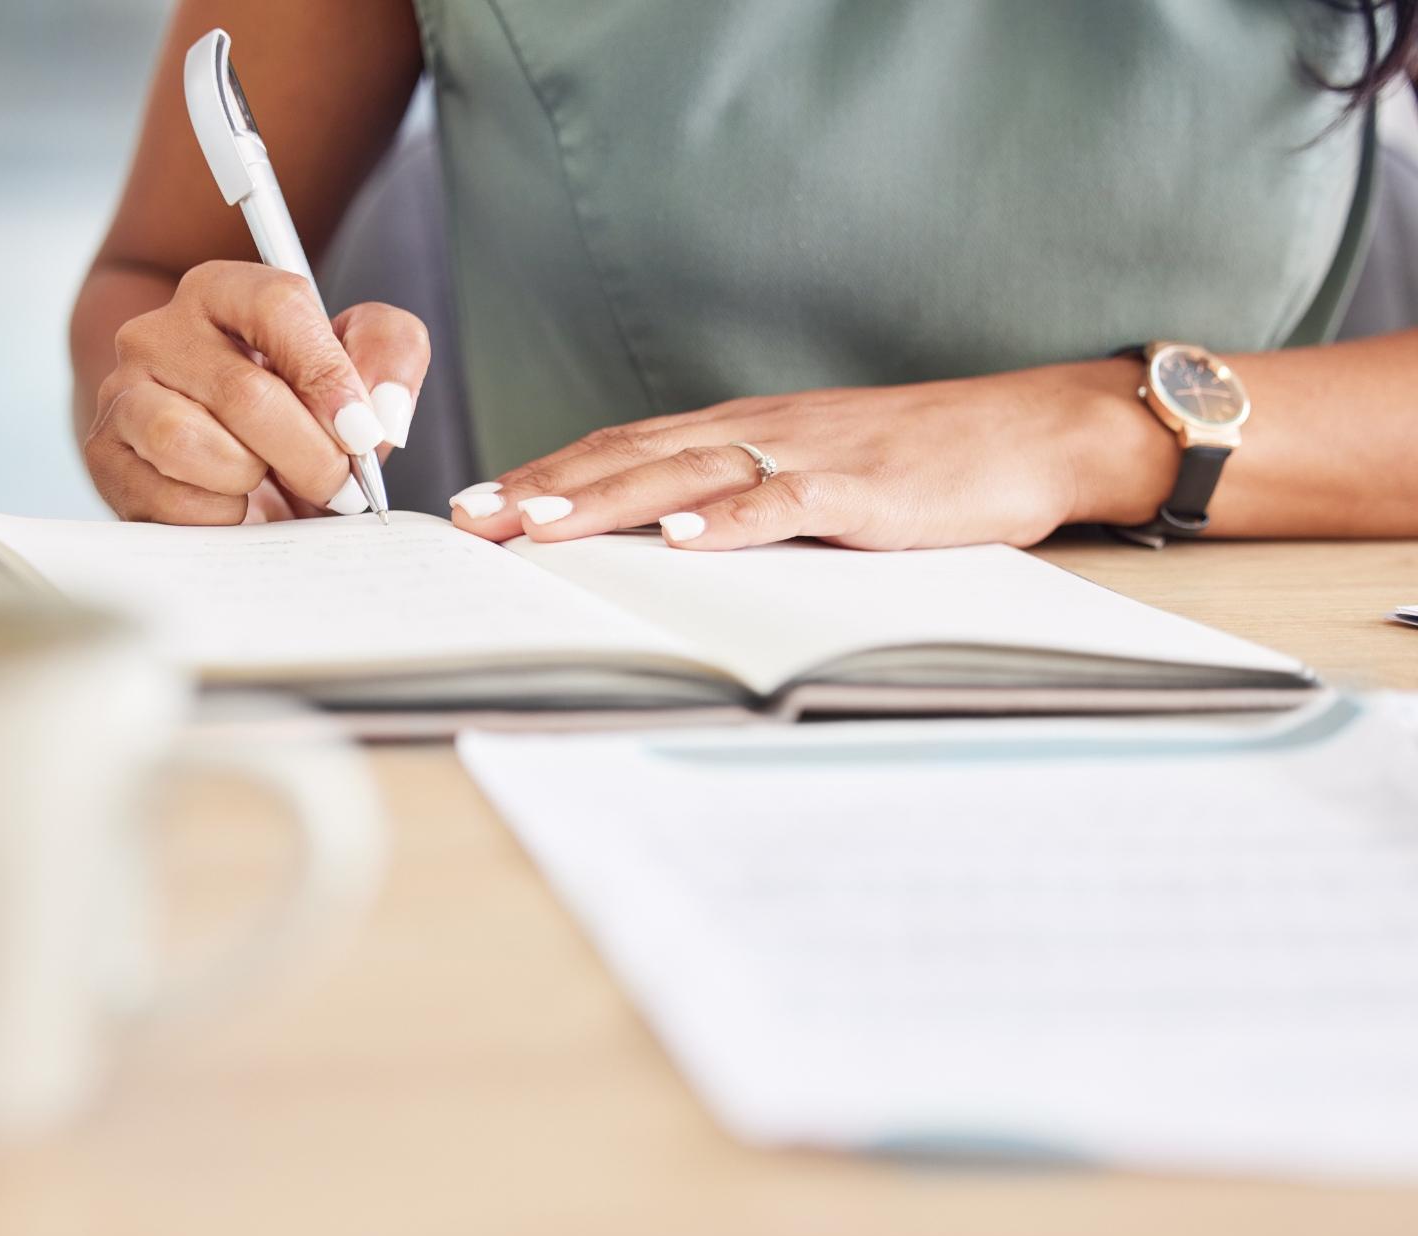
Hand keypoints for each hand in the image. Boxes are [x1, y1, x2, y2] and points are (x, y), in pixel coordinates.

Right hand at [84, 260, 430, 523]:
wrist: (236, 472)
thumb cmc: (302, 416)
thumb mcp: (362, 372)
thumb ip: (391, 356)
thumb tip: (385, 412)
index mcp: (226, 293)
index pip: (278, 305)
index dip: (330, 375)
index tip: (362, 432)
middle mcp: (160, 332)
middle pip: (245, 393)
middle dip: (310, 456)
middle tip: (338, 486)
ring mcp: (123, 392)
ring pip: (190, 443)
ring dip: (251, 479)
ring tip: (266, 483)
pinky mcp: (105, 455)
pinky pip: (167, 496)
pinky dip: (216, 515)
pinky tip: (231, 506)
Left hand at [450, 362, 1170, 549]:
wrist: (1028, 430)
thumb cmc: (920, 461)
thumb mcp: (814, 473)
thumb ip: (745, 496)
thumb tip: (671, 538)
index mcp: (743, 430)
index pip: (624, 447)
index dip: (550, 472)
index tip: (484, 503)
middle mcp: (759, 431)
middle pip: (633, 455)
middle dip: (547, 487)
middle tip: (474, 520)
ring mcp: (808, 454)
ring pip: (689, 472)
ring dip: (609, 499)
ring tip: (541, 526)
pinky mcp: (862, 488)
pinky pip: (784, 501)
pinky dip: (728, 520)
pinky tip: (678, 538)